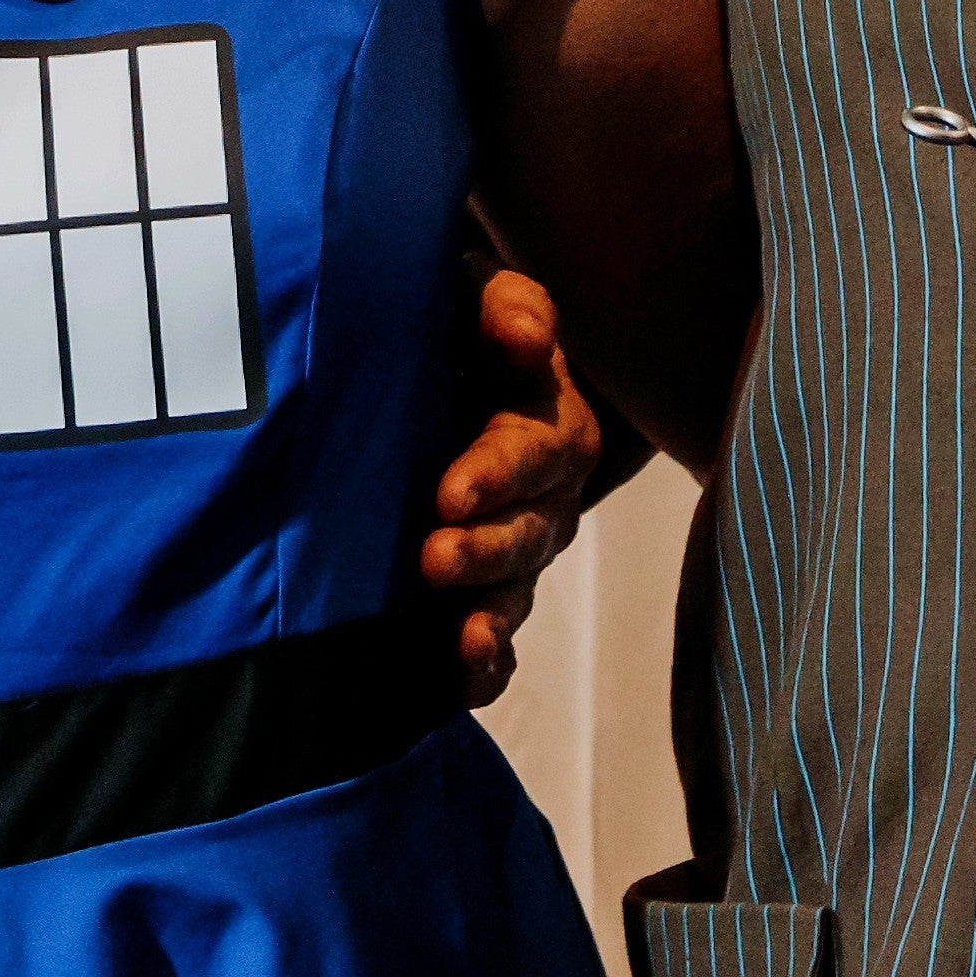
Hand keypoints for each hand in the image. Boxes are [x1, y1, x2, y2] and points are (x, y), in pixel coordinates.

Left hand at [422, 264, 609, 707]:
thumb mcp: (473, 295)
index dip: (499, 474)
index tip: (450, 492)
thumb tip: (530, 336)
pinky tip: (463, 680)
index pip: (535, 453)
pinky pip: (496, 643)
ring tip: (460, 636)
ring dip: (490, 616)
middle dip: (487, 549)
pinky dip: (486, 668)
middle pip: (530, 532)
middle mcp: (542, 497)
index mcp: (546, 424)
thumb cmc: (456, 327)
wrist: (429, 375)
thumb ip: (502, 302)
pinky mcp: (480, 596)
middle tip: (435, 557)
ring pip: (515, 592)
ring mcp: (512, 553)